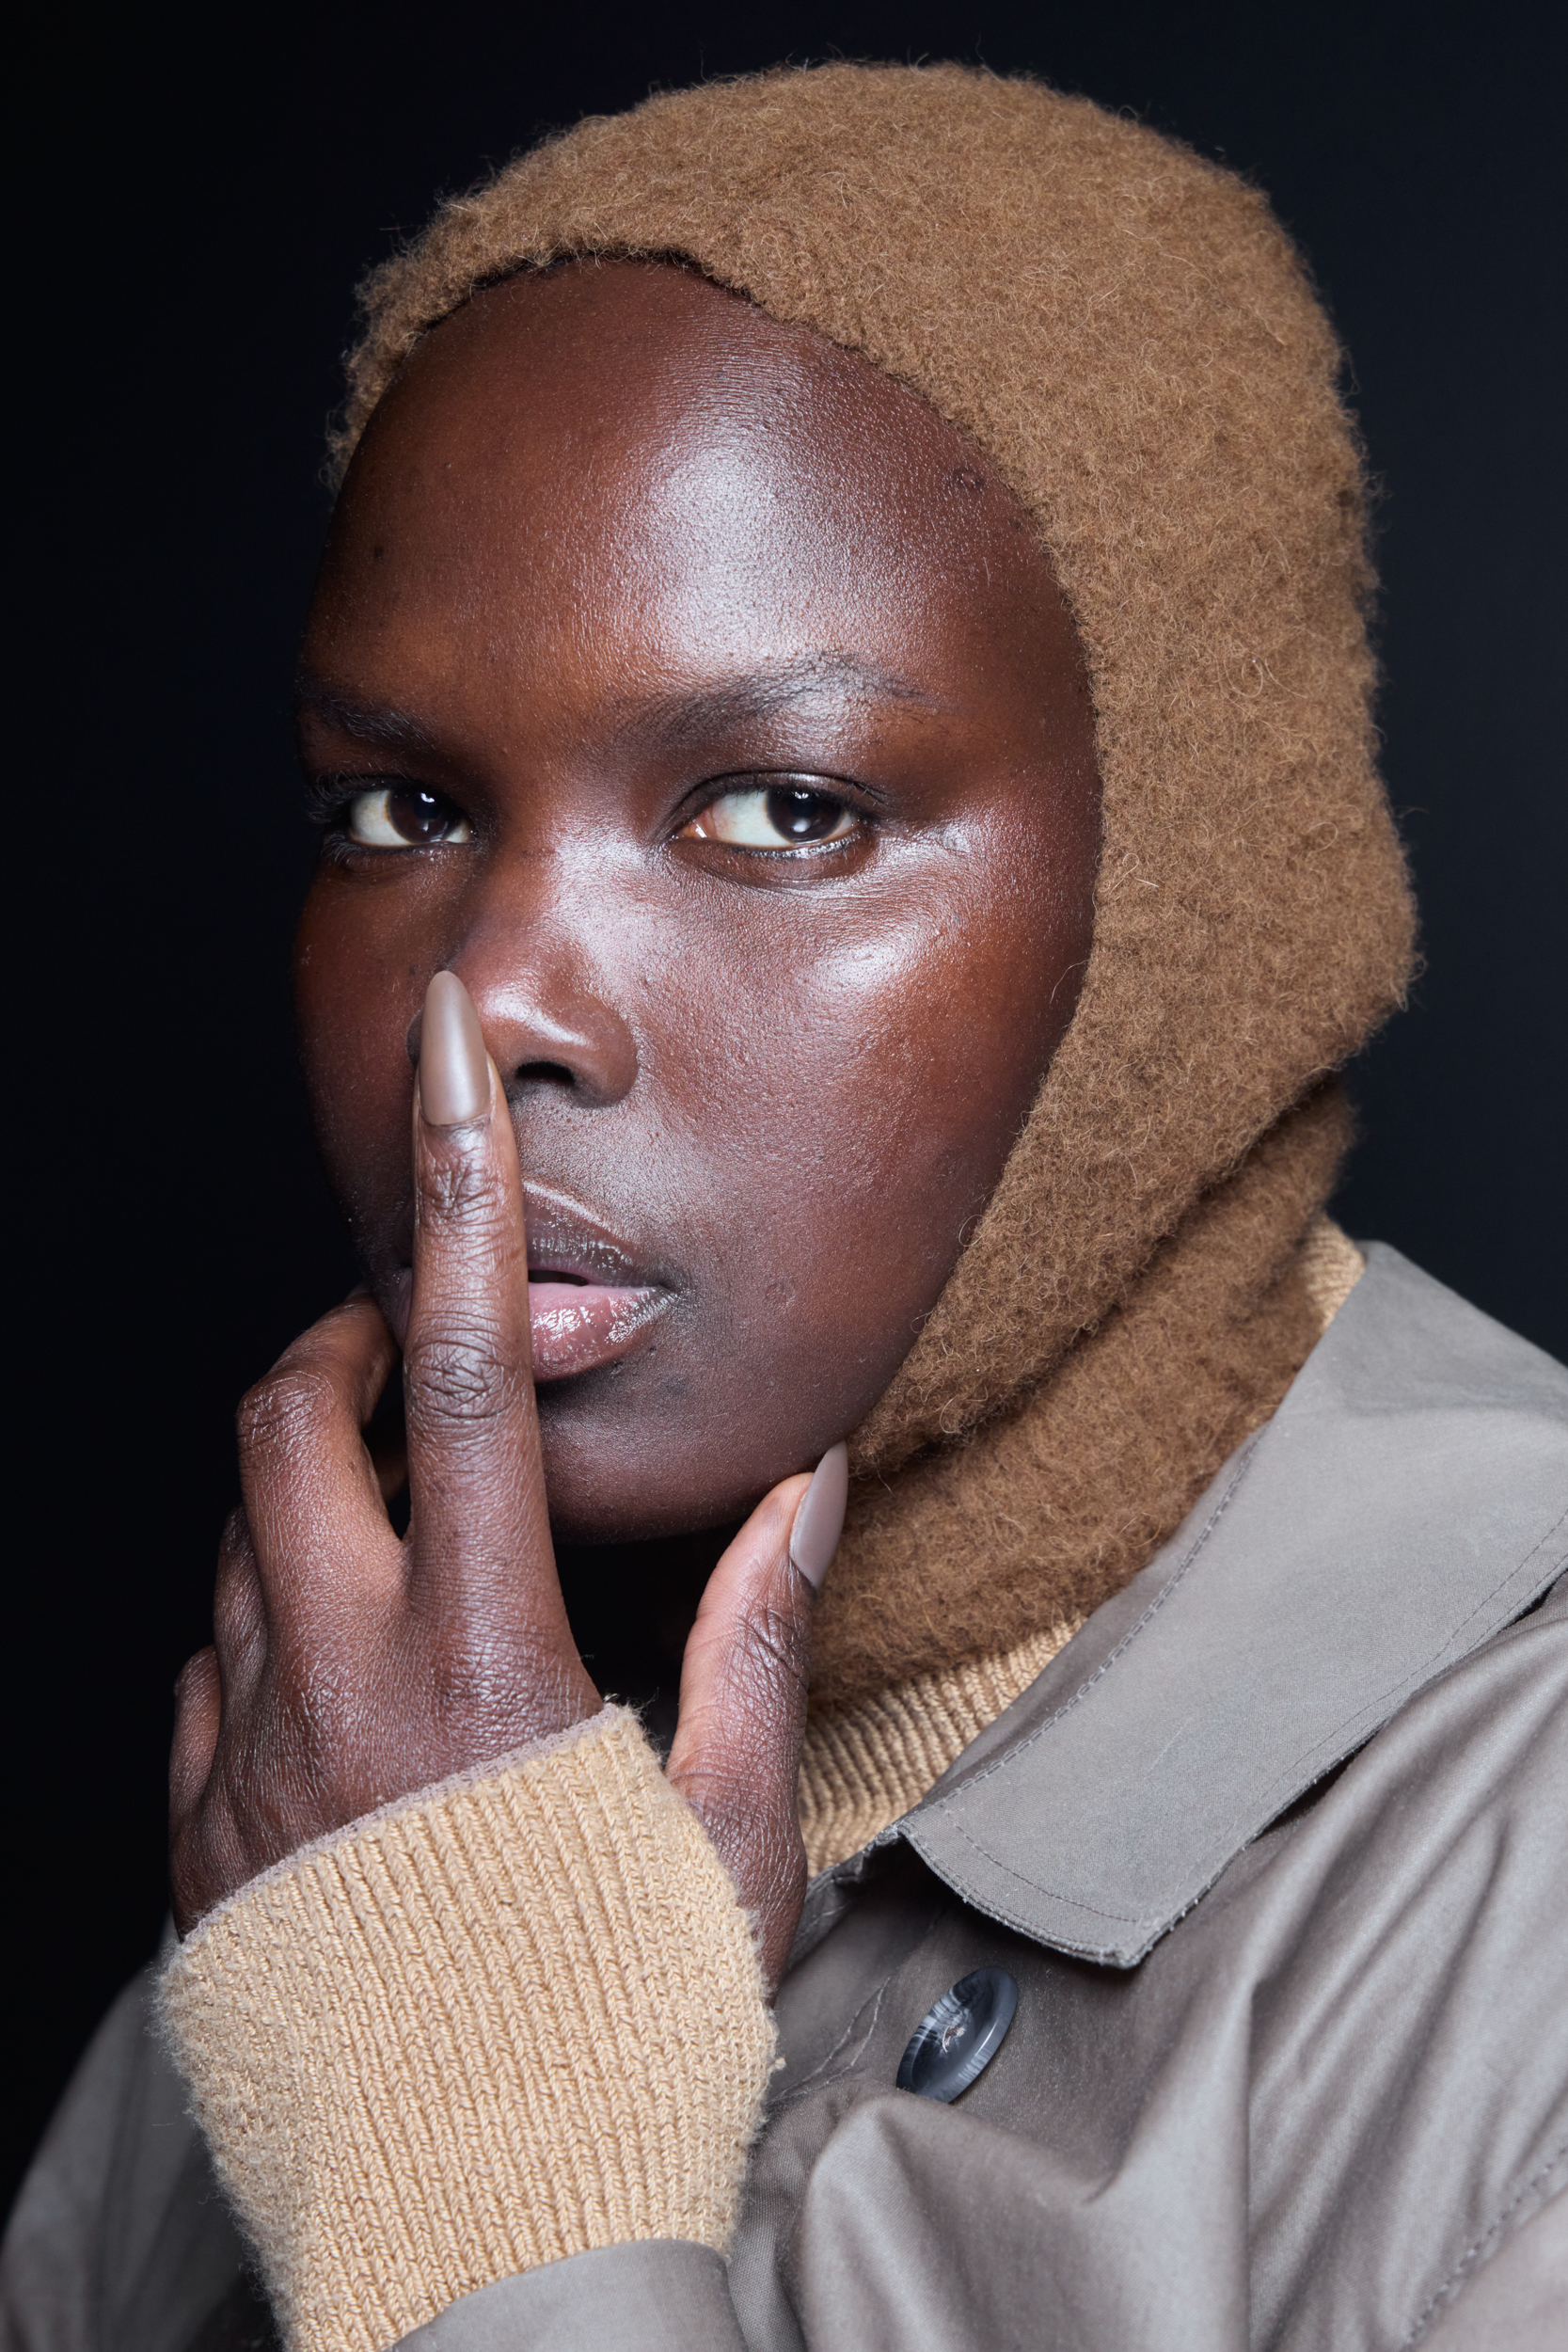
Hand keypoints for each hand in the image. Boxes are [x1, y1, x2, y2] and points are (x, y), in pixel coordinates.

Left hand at [170, 972, 845, 1988]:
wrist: (488, 2233)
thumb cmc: (630, 2035)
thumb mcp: (737, 1833)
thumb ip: (761, 1635)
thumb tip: (807, 1485)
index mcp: (486, 1672)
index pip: (461, 1376)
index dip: (458, 1197)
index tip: (445, 1061)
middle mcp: (337, 1699)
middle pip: (287, 1423)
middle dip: (343, 1347)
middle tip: (415, 1366)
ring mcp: (245, 1776)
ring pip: (229, 1547)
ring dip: (310, 1496)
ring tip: (410, 1544)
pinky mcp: (198, 1853)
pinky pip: (195, 1679)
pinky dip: (262, 1631)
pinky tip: (346, 1688)